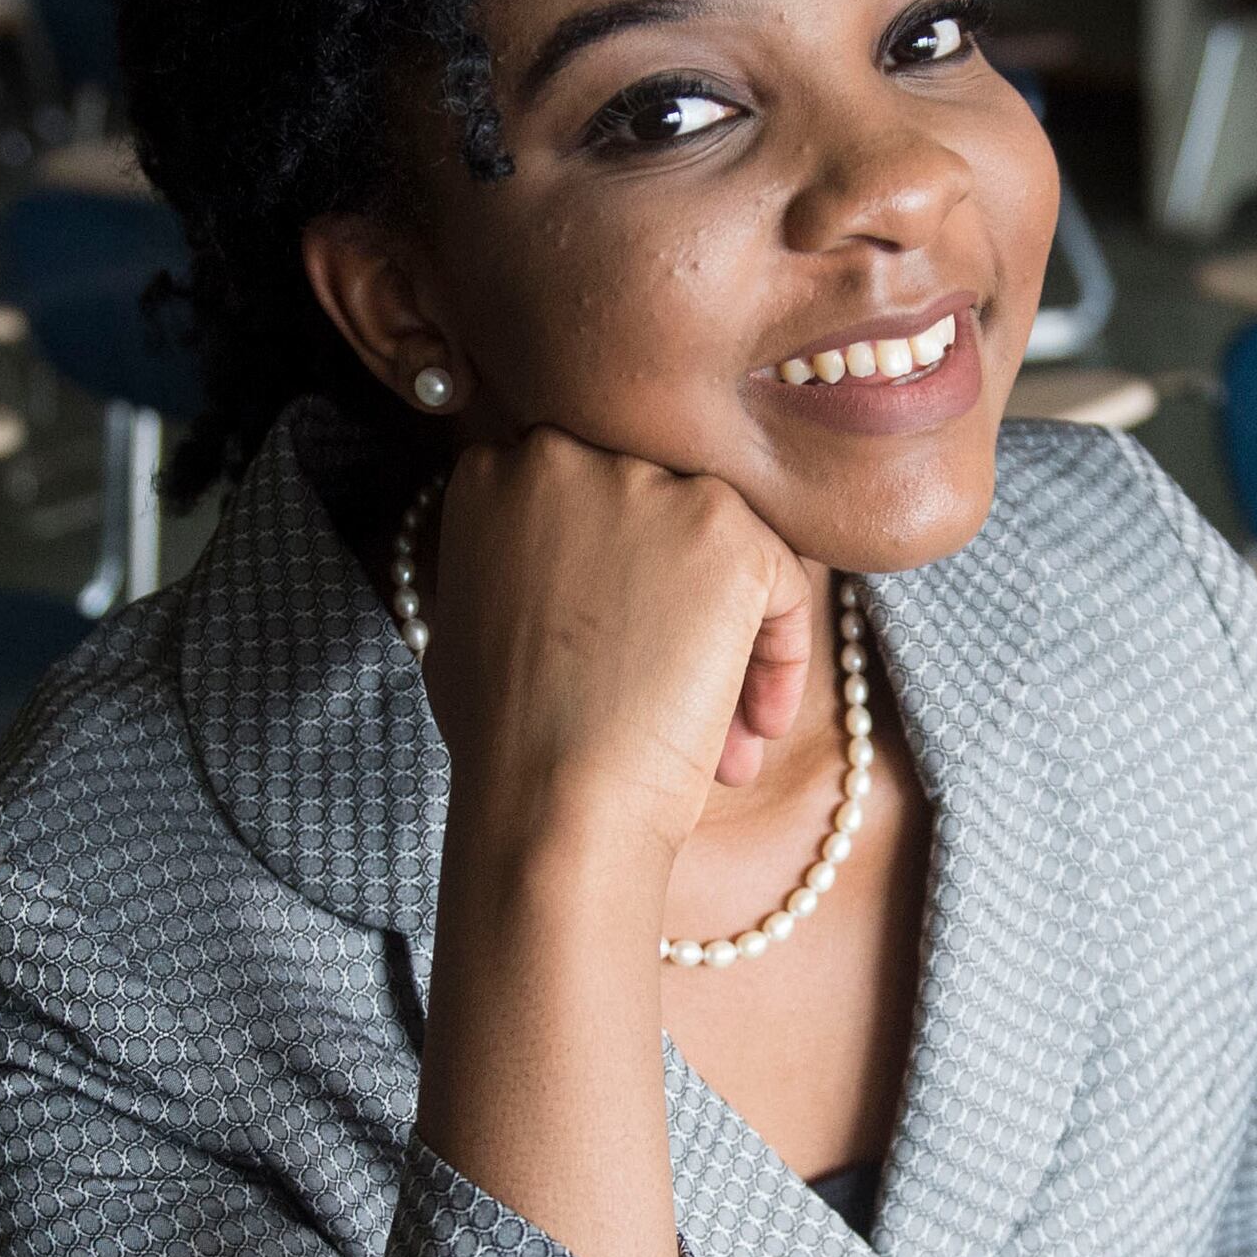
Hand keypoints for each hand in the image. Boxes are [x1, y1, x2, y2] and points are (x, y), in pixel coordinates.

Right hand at [419, 428, 820, 878]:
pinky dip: (781, 657)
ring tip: (725, 732)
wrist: (550, 803)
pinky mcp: (729, 531)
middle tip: (677, 691)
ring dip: (733, 638)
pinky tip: (757, 728)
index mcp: (498, 469)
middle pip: (663, 514)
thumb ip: (517, 556)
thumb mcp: (471, 616)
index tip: (626, 649)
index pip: (593, 497)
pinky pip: (784, 584)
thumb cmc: (503, 738)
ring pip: (727, 548)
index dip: (623, 578)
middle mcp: (570, 453)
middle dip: (680, 606)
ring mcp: (651, 485)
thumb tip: (567, 554)